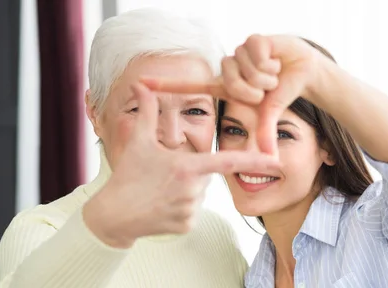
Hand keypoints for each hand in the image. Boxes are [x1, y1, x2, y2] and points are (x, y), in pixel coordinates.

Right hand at [83, 83, 280, 247]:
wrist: (113, 215)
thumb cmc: (127, 175)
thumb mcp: (139, 141)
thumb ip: (147, 111)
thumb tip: (141, 84)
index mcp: (187, 167)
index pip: (227, 161)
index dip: (253, 159)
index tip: (274, 158)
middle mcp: (193, 190)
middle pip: (206, 177)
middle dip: (192, 173)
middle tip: (166, 175)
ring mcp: (190, 210)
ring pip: (199, 195)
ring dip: (186, 190)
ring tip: (160, 191)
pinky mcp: (186, 226)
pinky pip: (192, 212)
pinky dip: (181, 207)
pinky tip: (161, 206)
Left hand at [141, 35, 322, 155]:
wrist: (306, 71)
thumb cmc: (284, 93)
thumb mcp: (270, 114)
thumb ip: (265, 132)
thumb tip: (271, 158)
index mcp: (225, 86)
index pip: (191, 86)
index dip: (166, 85)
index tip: (141, 83)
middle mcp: (229, 68)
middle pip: (230, 82)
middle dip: (254, 90)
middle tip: (266, 89)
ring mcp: (239, 53)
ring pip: (245, 70)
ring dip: (265, 76)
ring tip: (273, 74)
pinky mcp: (253, 40)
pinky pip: (256, 54)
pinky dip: (271, 63)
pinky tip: (277, 60)